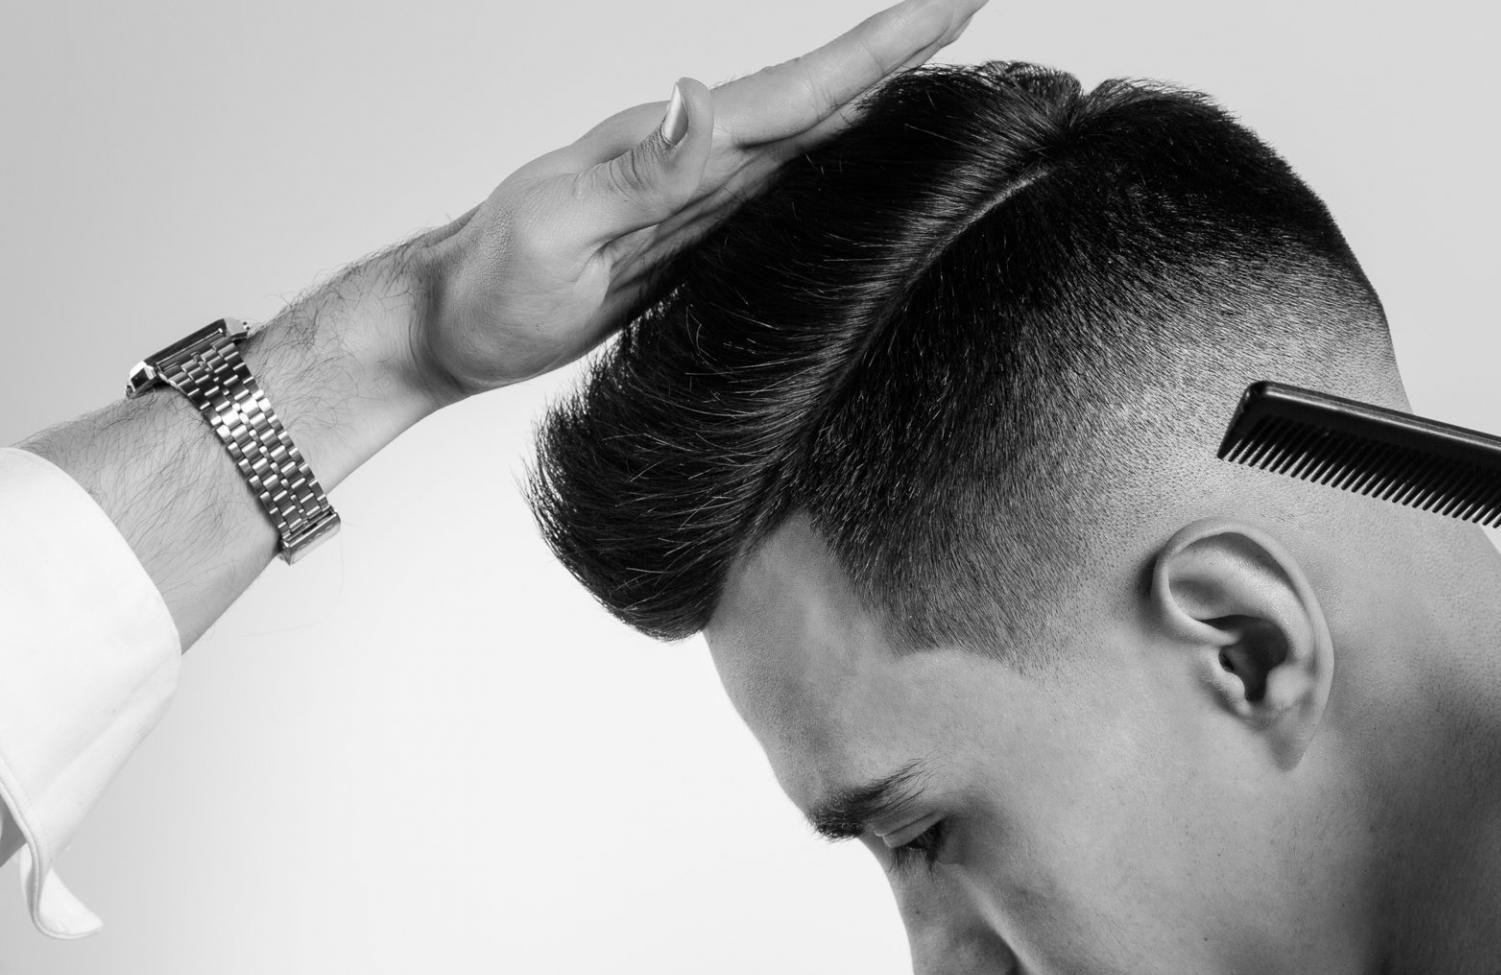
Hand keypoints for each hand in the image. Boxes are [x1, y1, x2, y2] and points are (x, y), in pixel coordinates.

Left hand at [395, 0, 985, 407]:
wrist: (446, 325)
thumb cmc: (488, 285)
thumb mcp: (554, 227)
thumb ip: (639, 172)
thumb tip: (703, 99)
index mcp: (670, 148)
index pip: (792, 91)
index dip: (873, 51)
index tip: (943, 3)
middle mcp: (695, 163)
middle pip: (816, 99)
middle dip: (895, 53)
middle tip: (963, 5)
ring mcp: (698, 202)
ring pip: (807, 139)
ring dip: (874, 99)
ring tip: (935, 63)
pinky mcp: (694, 242)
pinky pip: (780, 192)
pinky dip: (831, 163)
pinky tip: (858, 159)